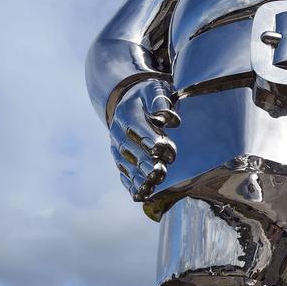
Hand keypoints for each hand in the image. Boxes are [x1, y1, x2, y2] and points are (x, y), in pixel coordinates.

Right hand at [109, 78, 179, 201]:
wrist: (126, 98)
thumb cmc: (147, 94)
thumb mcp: (154, 88)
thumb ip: (160, 100)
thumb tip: (169, 117)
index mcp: (128, 113)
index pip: (137, 127)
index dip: (148, 139)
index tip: (160, 149)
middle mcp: (119, 131)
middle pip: (131, 149)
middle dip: (145, 162)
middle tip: (159, 173)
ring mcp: (117, 146)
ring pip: (126, 164)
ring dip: (138, 177)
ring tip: (151, 188)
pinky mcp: (119, 158)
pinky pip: (123, 173)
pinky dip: (131, 185)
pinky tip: (140, 196)